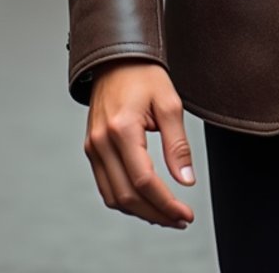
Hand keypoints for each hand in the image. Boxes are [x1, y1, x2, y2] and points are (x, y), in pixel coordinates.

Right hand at [84, 60, 195, 228]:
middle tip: (180, 220)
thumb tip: (186, 180)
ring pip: (113, 197)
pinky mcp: (92, 149)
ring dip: (140, 212)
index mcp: (122, 128)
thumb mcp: (169, 103)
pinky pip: (106, 185)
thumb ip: (178, 144)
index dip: (165, 203)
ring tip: (167, 215)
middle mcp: (102, 142)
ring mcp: (93, 147)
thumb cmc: (144, 75)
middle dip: (156, 214)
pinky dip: (126, 200)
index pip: (143, 180)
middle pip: (127, 196)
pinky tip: (147, 201)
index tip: (185, 214)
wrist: (116, 58)